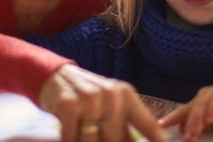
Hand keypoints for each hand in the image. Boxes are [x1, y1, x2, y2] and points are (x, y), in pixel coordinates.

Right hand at [39, 64, 166, 141]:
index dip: (158, 141)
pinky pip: (73, 138)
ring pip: (94, 141)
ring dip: (86, 140)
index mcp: (126, 95)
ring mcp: (90, 99)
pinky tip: (70, 131)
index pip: (148, 124)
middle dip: (105, 141)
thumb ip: (124, 128)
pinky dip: (71, 140)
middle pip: (116, 139)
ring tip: (82, 130)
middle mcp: (111, 95)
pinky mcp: (69, 106)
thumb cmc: (87, 97)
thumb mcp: (110, 106)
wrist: (54, 76)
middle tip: (95, 132)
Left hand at [158, 77, 212, 141]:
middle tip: (184, 139)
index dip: (171, 119)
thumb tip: (189, 136)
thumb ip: (204, 127)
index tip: (159, 128)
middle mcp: (203, 95)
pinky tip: (209, 120)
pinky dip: (212, 110)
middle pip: (189, 109)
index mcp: (199, 102)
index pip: (182, 111)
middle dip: (184, 125)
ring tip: (192, 134)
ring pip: (201, 105)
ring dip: (196, 120)